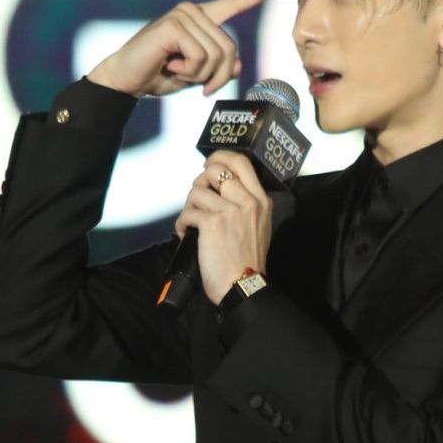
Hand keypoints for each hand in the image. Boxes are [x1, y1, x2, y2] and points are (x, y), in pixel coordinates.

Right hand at [84, 0, 284, 98]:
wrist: (126, 81)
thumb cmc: (159, 76)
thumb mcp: (196, 75)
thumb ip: (218, 68)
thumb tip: (238, 65)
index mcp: (201, 19)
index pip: (234, 4)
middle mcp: (194, 11)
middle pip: (231, 47)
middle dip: (220, 76)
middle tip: (203, 88)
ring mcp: (183, 14)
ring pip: (217, 54)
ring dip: (201, 75)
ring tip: (179, 72)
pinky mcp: (173, 25)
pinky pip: (200, 56)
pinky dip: (189, 71)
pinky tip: (170, 66)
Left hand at [174, 150, 272, 304]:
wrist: (243, 285)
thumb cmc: (249, 259)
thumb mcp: (259, 225)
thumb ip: (246, 204)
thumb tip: (220, 189)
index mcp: (261, 200)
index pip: (242, 162)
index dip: (220, 157)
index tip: (209, 165)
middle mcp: (248, 201)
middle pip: (216, 170)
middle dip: (200, 181)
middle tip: (198, 197)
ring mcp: (229, 211)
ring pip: (197, 191)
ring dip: (189, 206)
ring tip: (192, 222)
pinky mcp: (211, 223)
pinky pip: (187, 213)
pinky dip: (182, 224)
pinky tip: (186, 234)